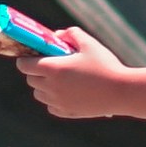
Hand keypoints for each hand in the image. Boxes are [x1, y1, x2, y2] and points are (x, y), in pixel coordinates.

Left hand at [12, 37, 138, 119]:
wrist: (121, 91)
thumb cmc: (105, 65)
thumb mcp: (89, 43)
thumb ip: (71, 34)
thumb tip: (58, 35)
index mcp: (53, 68)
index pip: (24, 65)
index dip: (24, 59)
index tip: (30, 55)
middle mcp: (51, 87)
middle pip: (31, 80)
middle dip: (34, 71)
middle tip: (46, 64)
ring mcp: (58, 102)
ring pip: (39, 94)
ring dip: (42, 86)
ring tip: (56, 79)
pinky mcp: (67, 112)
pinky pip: (51, 106)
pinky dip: (53, 99)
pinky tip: (64, 92)